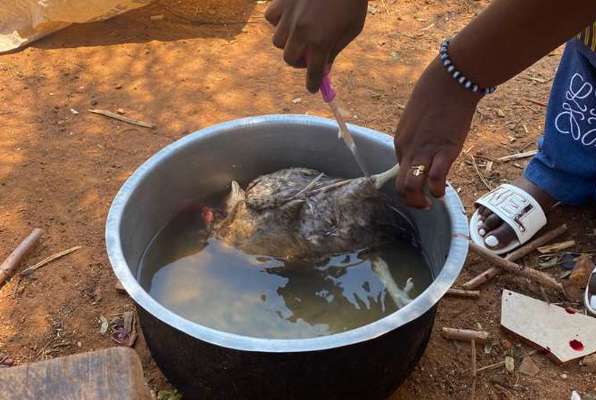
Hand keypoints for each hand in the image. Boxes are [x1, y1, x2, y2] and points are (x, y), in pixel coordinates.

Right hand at [265, 0, 367, 92]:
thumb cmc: (352, 1)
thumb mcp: (353, 29)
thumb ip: (336, 49)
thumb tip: (325, 66)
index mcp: (321, 42)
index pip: (314, 73)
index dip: (313, 83)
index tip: (313, 88)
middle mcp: (301, 32)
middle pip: (290, 59)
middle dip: (300, 61)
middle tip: (310, 56)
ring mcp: (288, 16)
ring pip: (278, 41)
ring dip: (289, 42)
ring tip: (301, 34)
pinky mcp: (282, 1)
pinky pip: (271, 18)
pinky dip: (279, 21)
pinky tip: (291, 16)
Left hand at [394, 58, 481, 207]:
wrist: (449, 81)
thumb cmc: (435, 97)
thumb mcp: (417, 121)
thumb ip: (417, 138)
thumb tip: (423, 149)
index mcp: (400, 142)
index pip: (398, 172)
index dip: (408, 183)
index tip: (419, 187)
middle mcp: (408, 150)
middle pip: (401, 185)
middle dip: (410, 200)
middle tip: (422, 205)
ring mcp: (425, 151)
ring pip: (412, 186)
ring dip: (419, 201)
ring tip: (429, 203)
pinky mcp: (444, 150)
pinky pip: (435, 179)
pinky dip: (437, 190)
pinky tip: (441, 192)